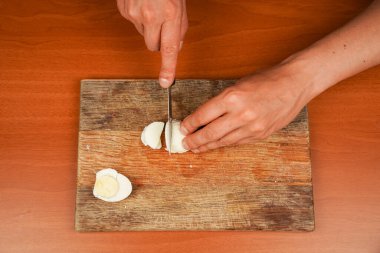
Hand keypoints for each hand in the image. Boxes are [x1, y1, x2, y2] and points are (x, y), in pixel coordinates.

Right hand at [117, 0, 187, 87]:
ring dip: (149, 28)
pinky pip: (133, 23)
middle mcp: (151, 16)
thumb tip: (174, 48)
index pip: (169, 50)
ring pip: (143, 35)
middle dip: (158, 42)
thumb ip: (179, 28)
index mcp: (170, 15)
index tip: (165, 82)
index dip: (168, 68)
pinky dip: (138, 18)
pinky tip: (142, 4)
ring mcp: (134, 14)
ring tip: (152, 8)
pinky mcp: (124, 10)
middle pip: (153, 47)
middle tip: (162, 26)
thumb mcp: (180, 6)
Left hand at [180, 63, 315, 152]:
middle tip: (185, 144)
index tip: (183, 128)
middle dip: (195, 141)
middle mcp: (241, 114)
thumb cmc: (267, 80)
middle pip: (210, 133)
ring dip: (208, 146)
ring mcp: (252, 127)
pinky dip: (225, 144)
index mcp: (232, 97)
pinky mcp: (261, 134)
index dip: (190, 124)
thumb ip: (223, 102)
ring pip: (223, 141)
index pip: (203, 115)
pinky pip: (238, 142)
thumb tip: (205, 116)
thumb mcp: (239, 85)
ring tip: (197, 148)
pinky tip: (217, 145)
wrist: (295, 84)